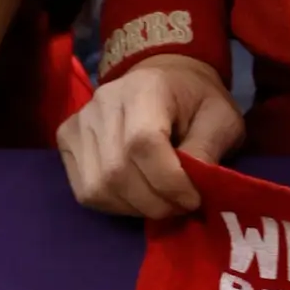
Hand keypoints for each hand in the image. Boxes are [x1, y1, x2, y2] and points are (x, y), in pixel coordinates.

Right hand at [57, 57, 244, 218]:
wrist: (166, 81)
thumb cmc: (196, 102)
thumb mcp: (222, 118)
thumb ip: (209, 149)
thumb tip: (191, 187)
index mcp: (145, 88)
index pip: (143, 143)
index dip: (168, 181)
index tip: (192, 199)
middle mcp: (104, 101)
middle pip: (118, 170)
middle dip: (155, 202)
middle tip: (179, 207)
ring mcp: (80, 121)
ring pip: (98, 187)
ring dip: (135, 208)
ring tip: (160, 203)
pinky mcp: (67, 138)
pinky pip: (85, 190)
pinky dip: (114, 205)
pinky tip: (136, 197)